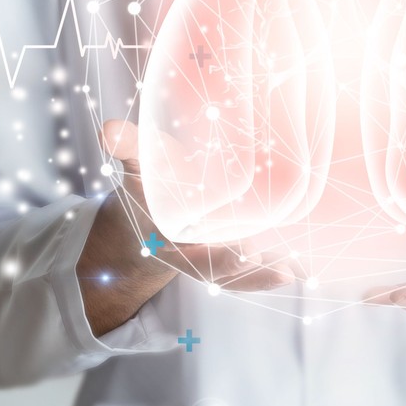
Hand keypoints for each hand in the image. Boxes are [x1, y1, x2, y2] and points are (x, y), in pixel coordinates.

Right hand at [95, 119, 301, 291]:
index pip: (187, 251)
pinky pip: (248, 272)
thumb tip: (108, 129)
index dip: (211, 255)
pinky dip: (269, 275)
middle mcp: (190, 254)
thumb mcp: (137, 165)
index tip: (238, 253)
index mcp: (164, 237)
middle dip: (237, 268)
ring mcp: (211, 257)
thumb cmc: (148, 183)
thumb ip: (127, 147)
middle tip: (258, 258)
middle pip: (214, 268)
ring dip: (261, 276)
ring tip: (288, 272)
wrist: (151, 211)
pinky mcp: (229, 254)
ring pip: (235, 276)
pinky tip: (296, 272)